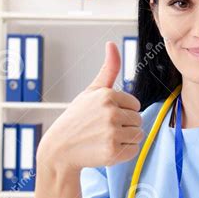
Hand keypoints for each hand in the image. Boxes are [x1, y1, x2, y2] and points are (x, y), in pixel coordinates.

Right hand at [37, 41, 143, 172]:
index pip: (135, 105)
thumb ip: (108, 69)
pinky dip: (123, 153)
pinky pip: (133, 150)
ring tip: (104, 139)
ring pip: (138, 135)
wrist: (59, 149)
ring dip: (124, 139)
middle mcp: (110, 112)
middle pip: (138, 120)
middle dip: (124, 126)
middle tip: (103, 129)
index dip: (123, 112)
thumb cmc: (77, 118)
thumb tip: (112, 43)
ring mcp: (112, 133)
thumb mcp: (91, 91)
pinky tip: (105, 149)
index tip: (105, 116)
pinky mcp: (113, 152)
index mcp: (107, 95)